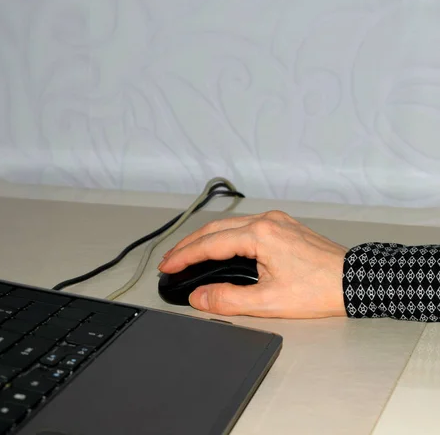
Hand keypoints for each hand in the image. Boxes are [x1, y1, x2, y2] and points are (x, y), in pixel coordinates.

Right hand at [158, 210, 347, 318]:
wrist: (356, 281)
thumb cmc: (320, 290)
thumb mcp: (269, 302)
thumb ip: (228, 300)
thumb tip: (199, 297)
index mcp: (260, 235)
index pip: (210, 244)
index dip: (184, 257)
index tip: (167, 267)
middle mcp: (266, 221)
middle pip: (214, 229)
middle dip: (188, 245)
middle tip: (170, 261)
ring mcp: (275, 221)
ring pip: (228, 225)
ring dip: (205, 239)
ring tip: (187, 254)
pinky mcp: (283, 226)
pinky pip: (244, 226)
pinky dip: (224, 236)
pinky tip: (218, 246)